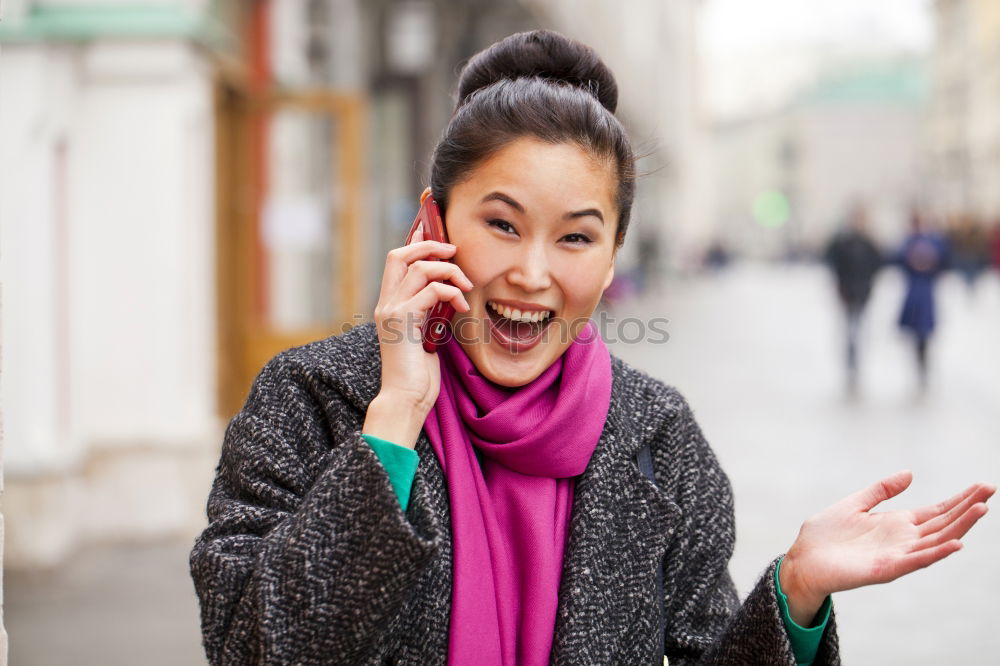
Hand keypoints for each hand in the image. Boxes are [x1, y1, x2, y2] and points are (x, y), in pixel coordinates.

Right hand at [365, 220, 472, 445]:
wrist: (406, 399)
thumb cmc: (418, 374)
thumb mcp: (426, 334)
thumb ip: (430, 312)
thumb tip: (449, 294)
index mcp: (389, 304)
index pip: (397, 260)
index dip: (415, 241)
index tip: (433, 228)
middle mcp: (385, 303)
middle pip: (401, 254)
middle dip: (431, 245)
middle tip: (455, 252)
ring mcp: (391, 310)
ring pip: (420, 268)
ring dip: (450, 271)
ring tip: (466, 287)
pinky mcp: (402, 320)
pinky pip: (432, 290)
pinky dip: (453, 294)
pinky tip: (463, 308)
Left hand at [779, 470, 994, 625]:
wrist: (803, 559)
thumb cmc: (825, 535)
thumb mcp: (855, 504)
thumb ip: (881, 490)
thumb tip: (910, 473)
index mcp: (897, 523)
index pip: (937, 511)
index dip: (960, 500)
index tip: (982, 486)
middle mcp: (903, 540)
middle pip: (944, 523)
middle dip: (968, 508)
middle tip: (990, 491)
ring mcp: (898, 555)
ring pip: (937, 541)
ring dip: (960, 527)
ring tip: (981, 510)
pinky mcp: (887, 569)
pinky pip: (917, 561)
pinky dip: (937, 553)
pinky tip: (955, 544)